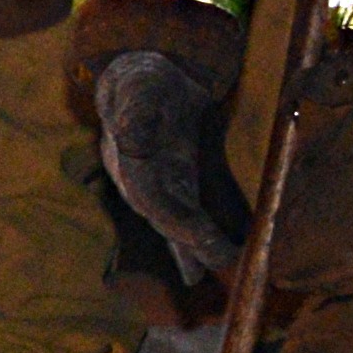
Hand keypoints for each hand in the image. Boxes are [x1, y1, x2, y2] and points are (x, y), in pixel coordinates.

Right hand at [95, 49, 244, 284]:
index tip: (198, 234)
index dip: (174, 218)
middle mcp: (140, 184)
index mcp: (128, 163)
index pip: (151, 198)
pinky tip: (215, 262)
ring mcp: (157, 189)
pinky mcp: (177, 189)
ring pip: (175, 226)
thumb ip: (135, 111)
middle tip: (223, 258)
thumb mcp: (138, 88)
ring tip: (221, 268)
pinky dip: (200, 242)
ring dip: (196, 249)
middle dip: (192, 242)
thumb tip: (129, 136)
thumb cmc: (143, 83)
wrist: (144, 84)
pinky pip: (189, 219)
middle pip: (166, 219)